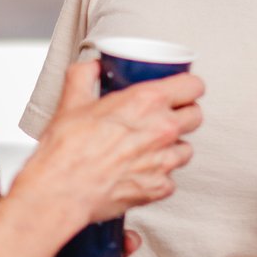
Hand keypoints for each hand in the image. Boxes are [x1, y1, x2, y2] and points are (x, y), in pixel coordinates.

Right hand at [18, 60, 202, 232]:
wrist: (60, 190)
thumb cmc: (66, 149)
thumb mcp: (73, 101)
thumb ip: (84, 75)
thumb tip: (91, 66)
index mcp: (147, 101)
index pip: (193, 86)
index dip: (188, 87)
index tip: (182, 90)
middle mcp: (163, 129)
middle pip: (196, 116)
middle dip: (183, 115)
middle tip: (165, 117)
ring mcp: (164, 160)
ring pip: (186, 149)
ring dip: (173, 147)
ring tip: (150, 147)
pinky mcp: (159, 187)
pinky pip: (170, 179)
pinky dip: (158, 177)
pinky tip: (140, 172)